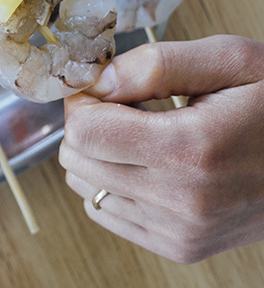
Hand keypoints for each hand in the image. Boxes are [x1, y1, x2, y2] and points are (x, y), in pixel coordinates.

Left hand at [59, 35, 263, 262]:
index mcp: (191, 150)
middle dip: (88, 124)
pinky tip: (145, 161)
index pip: (84, 132)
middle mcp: (184, 201)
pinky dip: (112, 184)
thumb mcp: (229, 60)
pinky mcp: (183, 247)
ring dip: (98, 154)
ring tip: (138, 131)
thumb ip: (156, 64)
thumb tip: (97, 80)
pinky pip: (108, 214)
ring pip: (87, 188)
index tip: (103, 85)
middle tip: (122, 104)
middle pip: (78, 160)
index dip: (84, 100)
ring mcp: (183, 231)